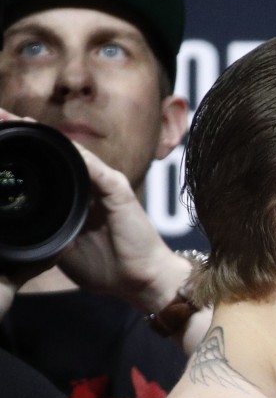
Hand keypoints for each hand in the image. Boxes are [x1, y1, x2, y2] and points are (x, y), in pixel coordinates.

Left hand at [0, 107, 191, 313]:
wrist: (140, 279)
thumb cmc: (105, 267)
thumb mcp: (62, 247)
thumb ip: (44, 229)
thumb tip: (12, 226)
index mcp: (77, 198)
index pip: (49, 166)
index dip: (25, 150)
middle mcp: (92, 185)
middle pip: (58, 153)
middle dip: (29, 133)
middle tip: (1, 118)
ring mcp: (106, 184)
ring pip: (73, 153)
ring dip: (47, 137)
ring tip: (19, 122)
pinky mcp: (118, 190)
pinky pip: (93, 167)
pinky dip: (73, 154)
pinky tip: (52, 141)